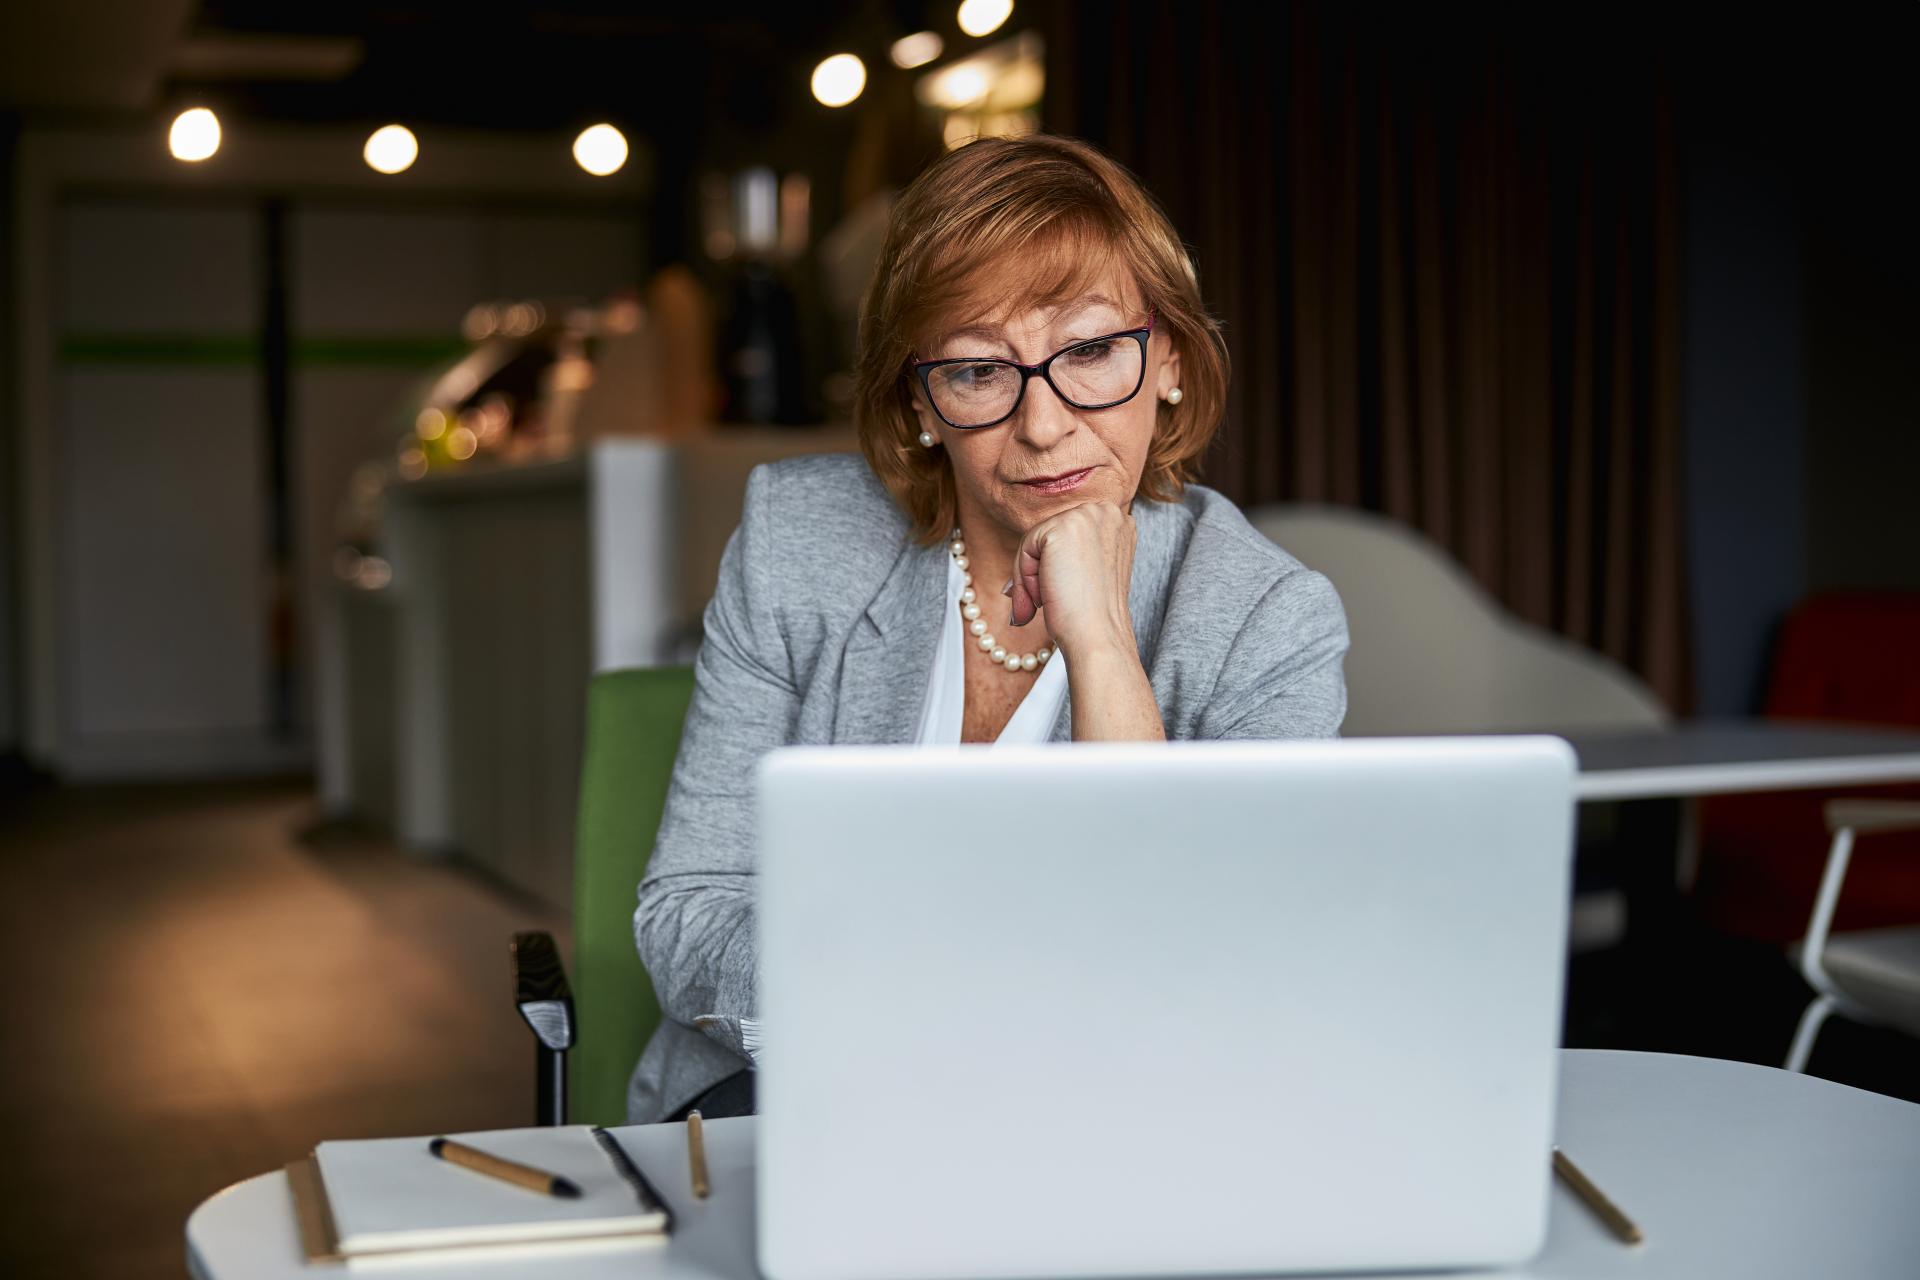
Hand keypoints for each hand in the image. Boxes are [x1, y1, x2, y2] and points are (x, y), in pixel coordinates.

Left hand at [1006, 502, 1137, 658]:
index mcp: (1117, 522)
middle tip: (1041, 604)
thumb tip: (1017, 576)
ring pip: (1036, 540)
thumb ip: (1068, 555)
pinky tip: (1044, 598)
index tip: (1050, 597)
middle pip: (1050, 533)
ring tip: (1044, 603)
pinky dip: (1026, 577)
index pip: (1068, 535)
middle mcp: (1107, 511)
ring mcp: (1088, 515)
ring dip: (1031, 576)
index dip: (1052, 566)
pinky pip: (1027, 546)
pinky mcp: (1065, 525)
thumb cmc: (1093, 615)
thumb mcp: (1087, 573)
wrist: (1098, 636)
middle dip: (1039, 570)